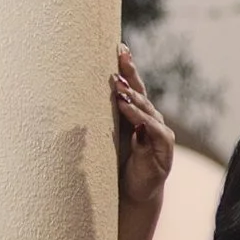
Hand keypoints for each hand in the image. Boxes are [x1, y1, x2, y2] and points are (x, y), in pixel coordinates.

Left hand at [110, 44, 175, 213]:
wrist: (134, 192)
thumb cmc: (120, 163)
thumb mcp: (108, 136)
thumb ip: (102, 118)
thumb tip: (75, 96)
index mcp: (138, 114)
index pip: (133, 86)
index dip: (127, 66)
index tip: (119, 47)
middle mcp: (151, 119)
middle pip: (141, 92)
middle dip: (130, 74)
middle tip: (120, 56)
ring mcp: (160, 133)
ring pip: (147, 109)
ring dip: (133, 98)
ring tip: (119, 87)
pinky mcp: (164, 149)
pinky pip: (153, 130)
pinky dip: (141, 120)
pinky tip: (129, 112)